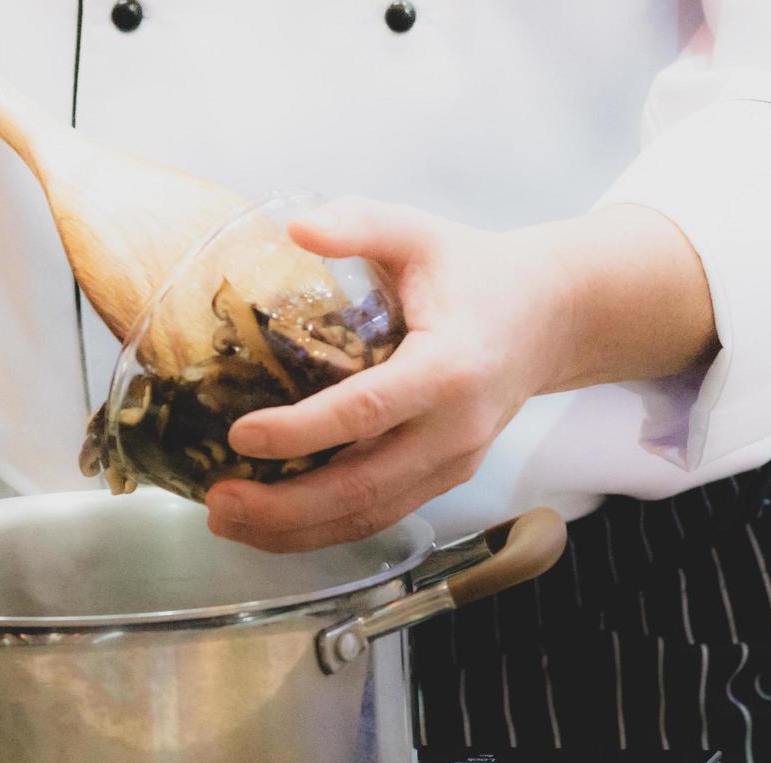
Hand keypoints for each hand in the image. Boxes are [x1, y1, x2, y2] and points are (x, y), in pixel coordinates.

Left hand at [203, 197, 714, 551]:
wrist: (551, 317)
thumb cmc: (476, 273)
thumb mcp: (420, 233)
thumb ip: (361, 223)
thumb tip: (295, 226)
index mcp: (448, 367)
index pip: (367, 411)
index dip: (301, 431)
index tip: (241, 435)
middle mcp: (454, 429)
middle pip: (363, 487)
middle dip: (284, 506)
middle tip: (219, 501)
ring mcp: (453, 463)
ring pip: (368, 515)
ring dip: (294, 530)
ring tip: (228, 519)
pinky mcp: (445, 479)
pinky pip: (379, 516)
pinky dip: (322, 530)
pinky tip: (271, 524)